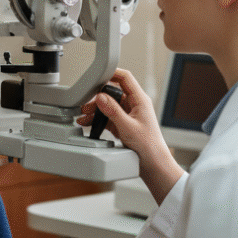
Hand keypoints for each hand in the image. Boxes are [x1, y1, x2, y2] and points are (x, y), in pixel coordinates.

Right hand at [77, 69, 182, 201]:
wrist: (153, 165)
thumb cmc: (148, 146)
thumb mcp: (127, 127)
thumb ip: (113, 111)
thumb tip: (101, 97)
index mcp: (140, 100)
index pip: (125, 78)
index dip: (112, 73)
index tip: (98, 74)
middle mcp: (135, 105)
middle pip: (113, 92)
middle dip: (98, 97)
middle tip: (86, 103)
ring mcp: (129, 115)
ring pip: (109, 105)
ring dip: (96, 109)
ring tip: (84, 115)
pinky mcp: (123, 124)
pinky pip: (108, 117)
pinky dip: (98, 119)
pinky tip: (89, 123)